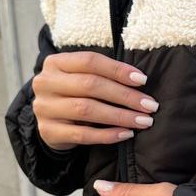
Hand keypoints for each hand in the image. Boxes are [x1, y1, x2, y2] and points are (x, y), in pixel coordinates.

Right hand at [31, 51, 158, 150]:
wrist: (50, 124)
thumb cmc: (75, 96)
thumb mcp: (82, 79)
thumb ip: (103, 76)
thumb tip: (140, 81)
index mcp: (55, 63)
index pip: (90, 61)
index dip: (118, 70)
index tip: (143, 80)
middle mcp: (45, 83)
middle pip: (90, 85)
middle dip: (125, 96)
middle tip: (150, 105)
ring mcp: (44, 108)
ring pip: (86, 109)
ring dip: (120, 116)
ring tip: (143, 121)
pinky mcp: (48, 132)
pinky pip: (82, 134)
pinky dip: (107, 134)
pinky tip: (126, 134)